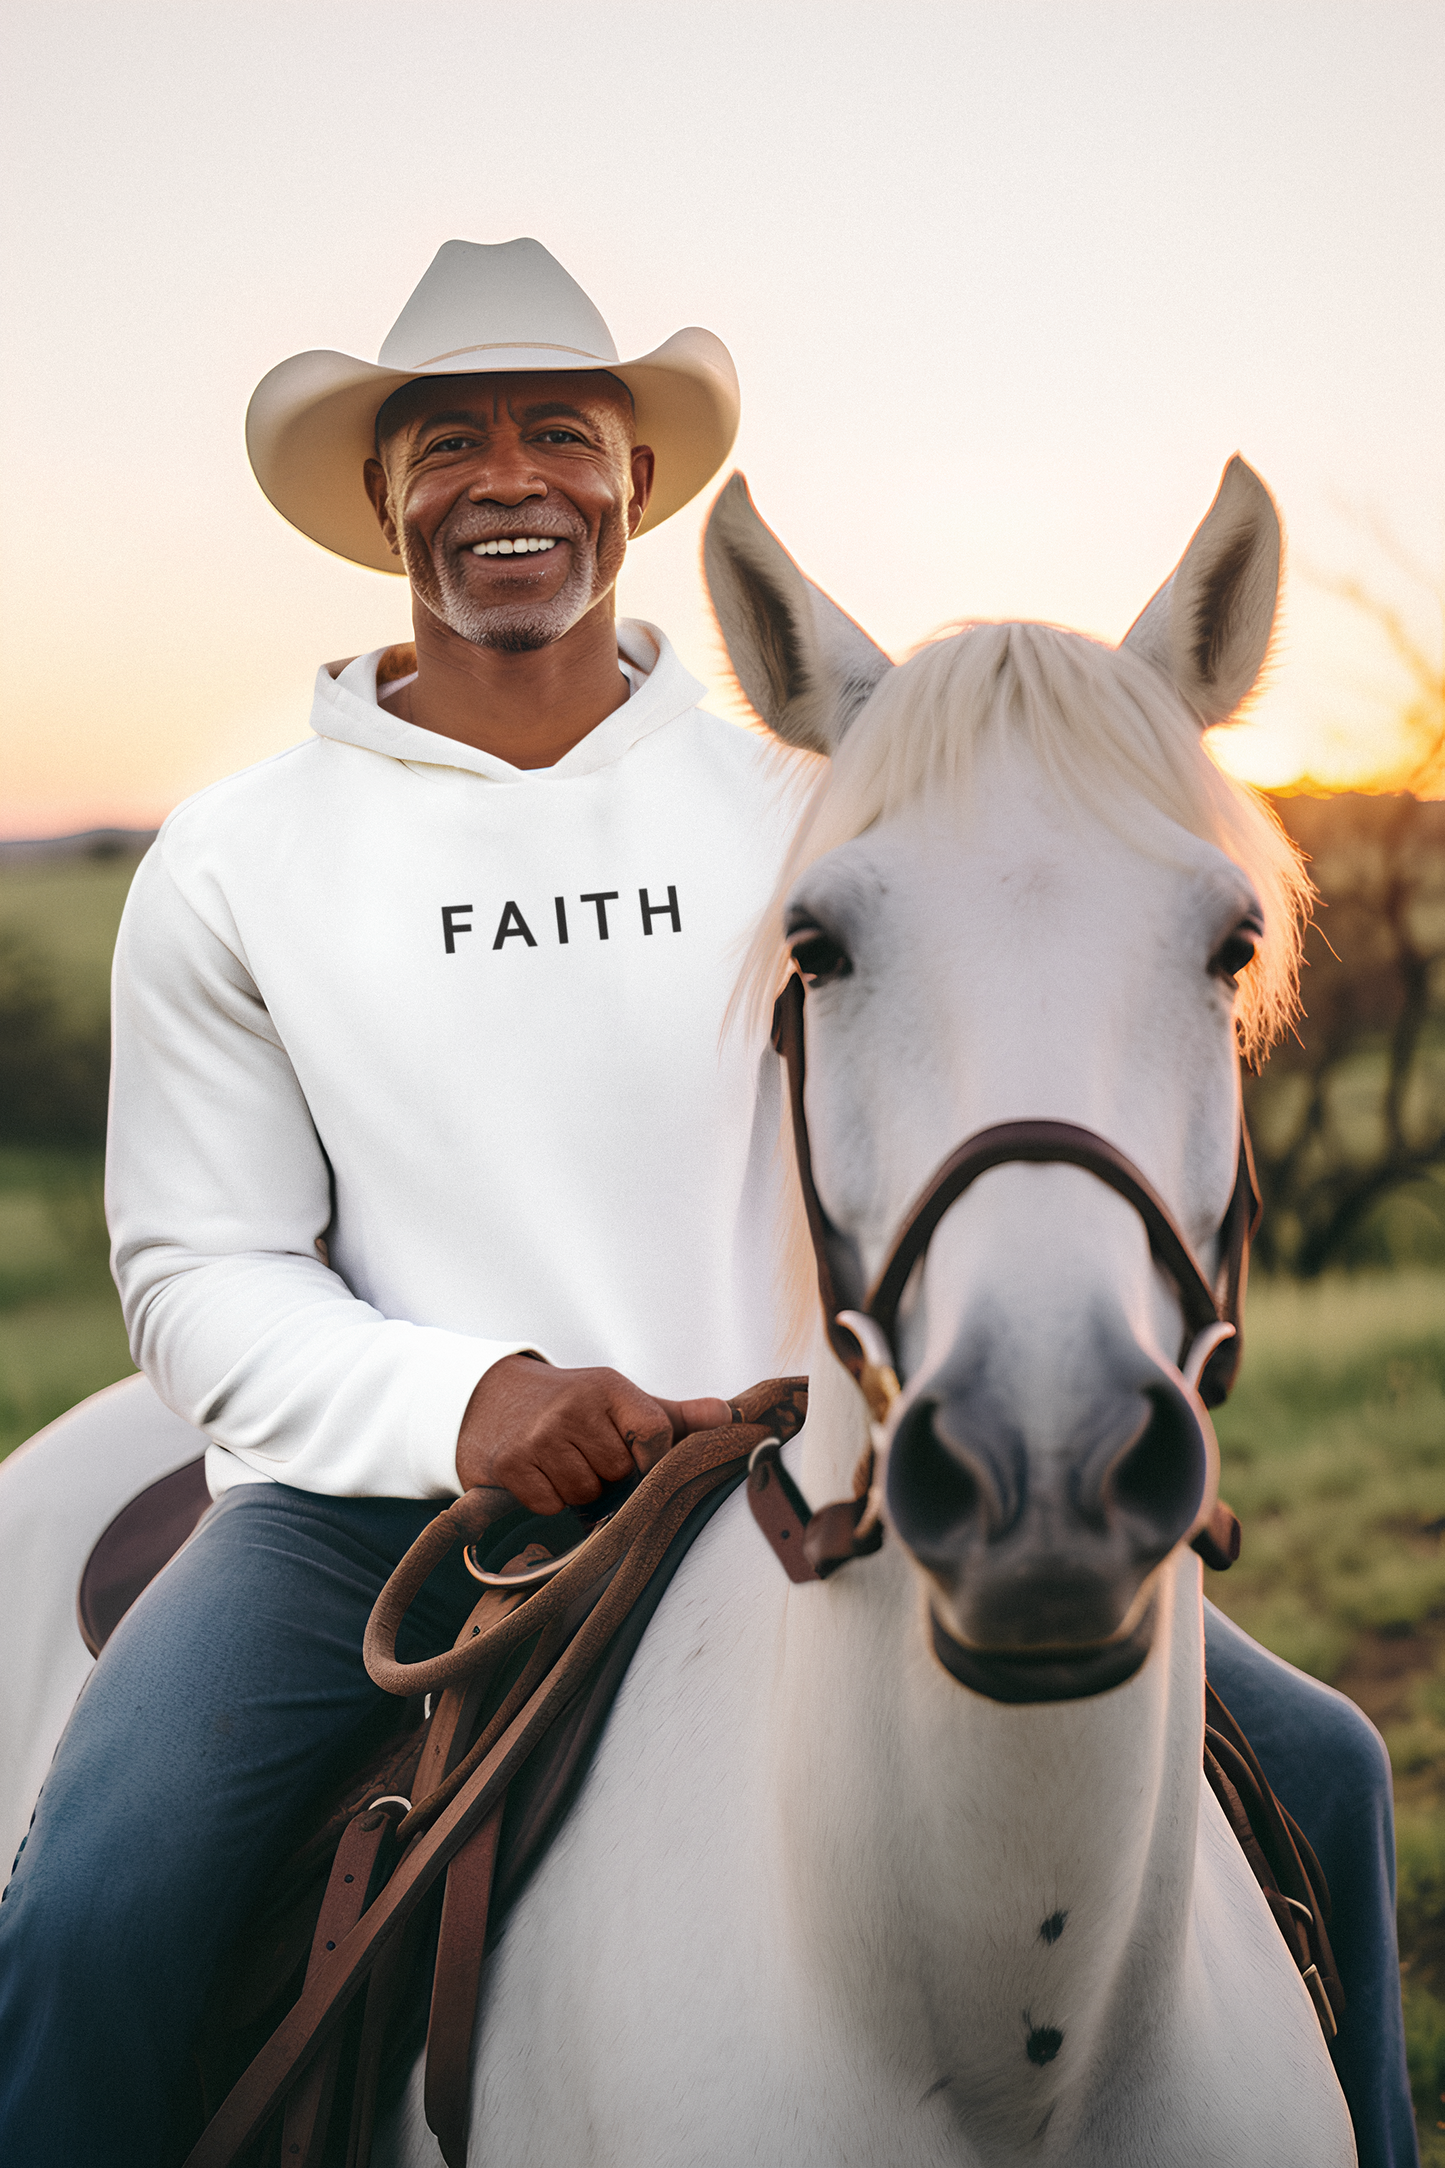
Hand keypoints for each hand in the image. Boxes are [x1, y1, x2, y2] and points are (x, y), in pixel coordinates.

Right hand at [455, 1354, 730, 1514]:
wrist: (493, 1396)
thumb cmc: (572, 1403)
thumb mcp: (621, 1400)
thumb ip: (676, 1415)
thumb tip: (729, 1417)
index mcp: (609, 1388)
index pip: (654, 1431)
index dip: (654, 1459)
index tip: (642, 1464)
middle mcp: (573, 1407)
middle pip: (619, 1472)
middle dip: (609, 1475)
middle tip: (589, 1456)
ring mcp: (540, 1436)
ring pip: (585, 1493)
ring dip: (578, 1490)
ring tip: (563, 1464)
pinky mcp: (512, 1464)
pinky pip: (550, 1504)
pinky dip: (548, 1499)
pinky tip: (540, 1475)